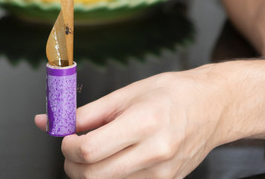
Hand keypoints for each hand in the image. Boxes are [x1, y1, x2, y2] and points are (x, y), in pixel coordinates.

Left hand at [35, 67, 222, 178]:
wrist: (215, 107)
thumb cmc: (175, 94)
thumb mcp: (128, 93)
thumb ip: (88, 112)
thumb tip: (50, 121)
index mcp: (144, 122)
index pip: (89, 150)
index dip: (67, 146)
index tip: (66, 138)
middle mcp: (155, 152)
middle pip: (93, 176)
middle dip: (72, 164)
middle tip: (74, 148)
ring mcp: (162, 173)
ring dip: (92, 172)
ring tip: (100, 150)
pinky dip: (113, 176)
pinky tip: (119, 159)